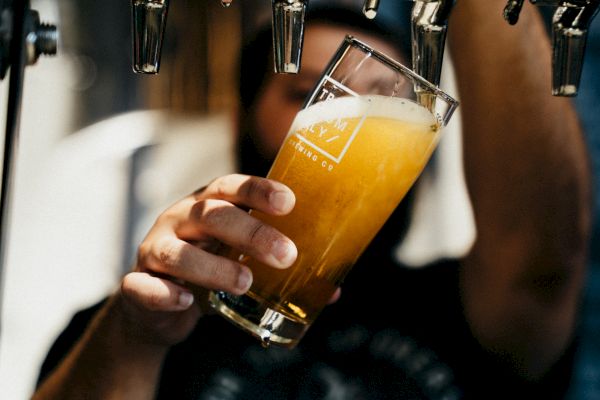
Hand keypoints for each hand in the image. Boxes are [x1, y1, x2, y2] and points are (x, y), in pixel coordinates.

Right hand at [117, 174, 297, 346]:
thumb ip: (276, 270)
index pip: (230, 187)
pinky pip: (143, 286)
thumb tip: (331, 292)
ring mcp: (153, 251)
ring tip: (245, 283)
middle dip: (250, 233)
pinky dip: (165, 293)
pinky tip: (188, 302)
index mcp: (205, 207)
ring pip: (176, 251)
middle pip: (210, 215)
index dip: (258, 190)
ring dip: (213, 267)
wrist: (154, 306)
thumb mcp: (238, 262)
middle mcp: (178, 221)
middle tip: (286, 255)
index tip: (289, 202)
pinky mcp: (136, 285)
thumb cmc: (205, 272)